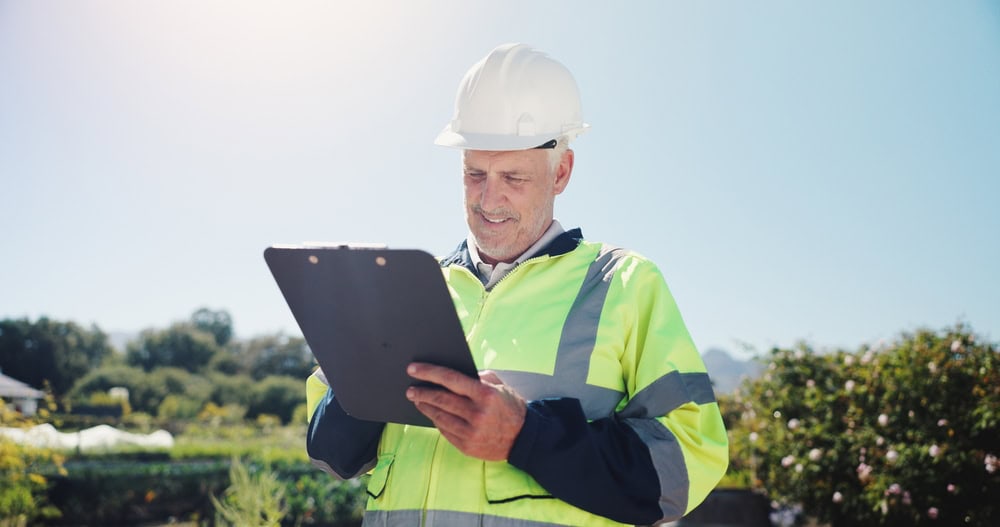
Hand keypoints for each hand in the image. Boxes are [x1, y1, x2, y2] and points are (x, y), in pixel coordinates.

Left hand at [406, 362, 525, 460]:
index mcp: (485, 395)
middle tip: (410, 388)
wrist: (523, 439)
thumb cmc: (510, 407)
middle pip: (441, 399)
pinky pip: (444, 431)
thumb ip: (478, 377)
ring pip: (439, 417)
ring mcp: (470, 433)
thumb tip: (452, 374)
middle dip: (421, 392)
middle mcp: (477, 414)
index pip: (451, 380)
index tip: (413, 369)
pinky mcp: (466, 446)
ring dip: (425, 407)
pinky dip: (436, 420)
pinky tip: (431, 413)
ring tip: (417, 400)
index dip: (429, 372)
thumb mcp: (500, 386)